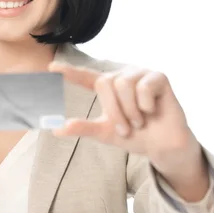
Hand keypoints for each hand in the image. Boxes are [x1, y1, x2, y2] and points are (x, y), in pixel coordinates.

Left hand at [48, 62, 193, 157]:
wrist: (162, 145)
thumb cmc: (135, 136)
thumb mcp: (105, 132)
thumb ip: (83, 128)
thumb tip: (56, 129)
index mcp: (107, 88)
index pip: (85, 77)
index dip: (70, 72)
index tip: (52, 67)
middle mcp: (121, 77)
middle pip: (105, 83)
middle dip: (114, 111)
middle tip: (126, 129)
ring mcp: (140, 74)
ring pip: (123, 84)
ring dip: (130, 110)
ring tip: (139, 122)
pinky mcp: (158, 77)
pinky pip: (144, 87)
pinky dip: (146, 104)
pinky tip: (152, 111)